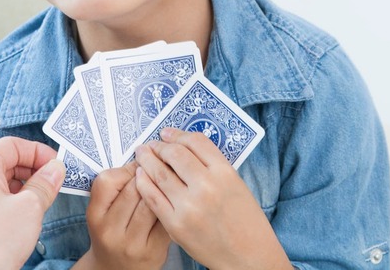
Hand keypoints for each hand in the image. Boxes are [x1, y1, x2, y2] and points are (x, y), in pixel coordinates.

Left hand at [0, 137, 64, 269]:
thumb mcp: (29, 207)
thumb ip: (45, 183)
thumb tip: (55, 170)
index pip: (13, 145)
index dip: (38, 152)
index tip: (57, 165)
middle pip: (7, 161)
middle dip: (34, 170)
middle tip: (55, 182)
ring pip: (2, 182)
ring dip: (26, 187)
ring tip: (44, 200)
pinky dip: (14, 202)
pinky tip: (27, 216)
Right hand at [74, 162, 169, 269]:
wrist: (115, 269)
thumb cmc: (111, 230)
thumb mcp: (102, 211)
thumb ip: (115, 187)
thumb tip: (143, 157)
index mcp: (95, 215)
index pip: (108, 180)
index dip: (128, 167)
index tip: (140, 161)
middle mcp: (111, 230)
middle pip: (133, 189)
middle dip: (149, 172)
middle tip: (160, 162)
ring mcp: (133, 243)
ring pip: (152, 203)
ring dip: (163, 187)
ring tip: (169, 178)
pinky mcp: (154, 251)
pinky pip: (166, 219)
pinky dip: (172, 205)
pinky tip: (175, 198)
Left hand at [134, 128, 290, 269]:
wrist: (248, 257)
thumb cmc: (244, 221)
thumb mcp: (236, 184)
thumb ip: (211, 165)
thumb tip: (180, 146)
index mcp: (225, 173)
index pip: (195, 142)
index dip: (177, 134)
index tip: (167, 134)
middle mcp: (207, 186)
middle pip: (174, 154)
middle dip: (159, 146)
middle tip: (151, 145)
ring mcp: (190, 206)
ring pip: (159, 173)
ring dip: (147, 160)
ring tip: (142, 156)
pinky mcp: (176, 224)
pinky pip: (152, 197)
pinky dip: (143, 183)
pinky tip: (140, 177)